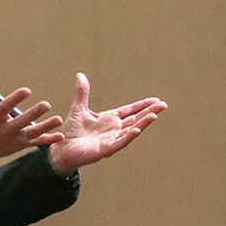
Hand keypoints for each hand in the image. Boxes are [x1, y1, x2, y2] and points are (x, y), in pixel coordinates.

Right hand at [0, 72, 63, 171]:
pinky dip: (48, 140)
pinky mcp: (19, 146)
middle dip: (34, 114)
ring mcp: (13, 139)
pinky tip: (59, 135)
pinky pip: (35, 143)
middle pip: (22, 121)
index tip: (26, 90)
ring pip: (32, 133)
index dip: (16, 98)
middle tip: (46, 104)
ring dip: (46, 127)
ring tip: (58, 119)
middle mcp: (5, 130)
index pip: (6, 107)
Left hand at [48, 73, 166, 175]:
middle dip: (149, 112)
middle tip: (163, 105)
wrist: (61, 148)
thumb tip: (80, 75)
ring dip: (143, 123)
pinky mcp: (105, 150)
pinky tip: (137, 130)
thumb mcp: (78, 108)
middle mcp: (113, 130)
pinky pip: (119, 143)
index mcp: (109, 119)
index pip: (130, 111)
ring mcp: (111, 140)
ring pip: (131, 130)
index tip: (156, 100)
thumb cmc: (71, 131)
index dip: (143, 106)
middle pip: (135, 119)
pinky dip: (128, 136)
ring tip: (154, 115)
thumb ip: (82, 93)